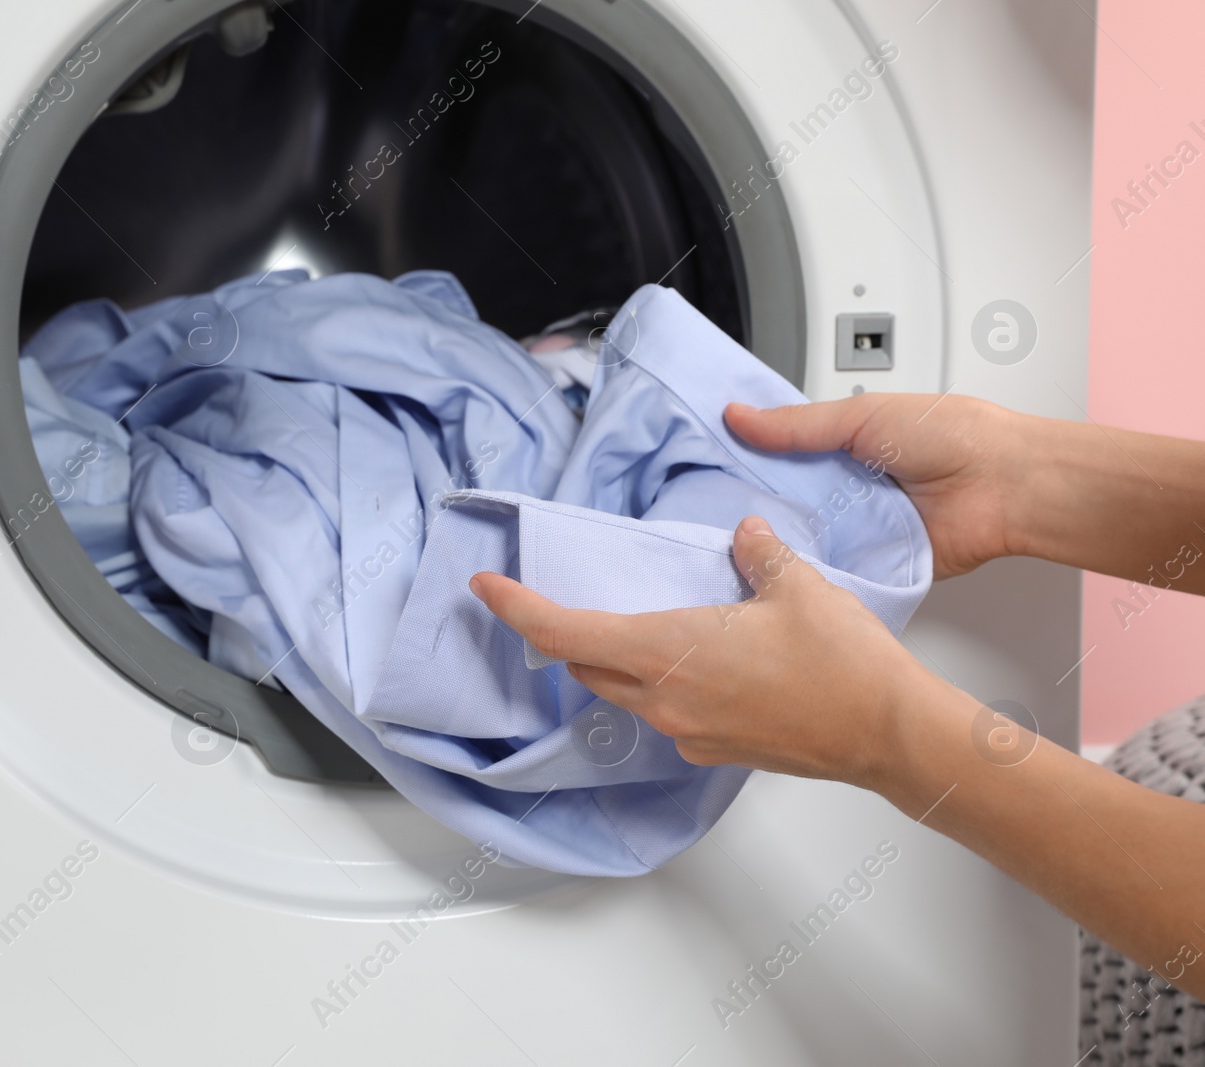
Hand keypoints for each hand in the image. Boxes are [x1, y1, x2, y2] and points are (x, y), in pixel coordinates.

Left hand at [470, 516, 939, 788]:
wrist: (888, 734)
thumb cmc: (844, 666)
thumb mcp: (797, 587)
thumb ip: (759, 554)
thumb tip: (746, 536)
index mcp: (667, 653)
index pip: (563, 632)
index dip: (516, 609)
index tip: (485, 587)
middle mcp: (665, 700)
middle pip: (584, 664)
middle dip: (557, 632)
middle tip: (540, 600)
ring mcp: (687, 731)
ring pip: (620, 690)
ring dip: (606, 657)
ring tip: (615, 623)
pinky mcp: (714, 747)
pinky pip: (662, 710)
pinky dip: (654, 680)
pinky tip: (686, 658)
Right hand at [724, 393, 1026, 578]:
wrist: (1006, 487)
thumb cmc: (953, 437)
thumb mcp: (863, 416)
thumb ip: (798, 425)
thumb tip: (739, 416)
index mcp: (845, 447)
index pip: (781, 455)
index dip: (745, 458)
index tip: (702, 462)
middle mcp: (848, 489)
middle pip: (785, 498)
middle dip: (753, 502)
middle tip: (706, 507)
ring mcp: (859, 528)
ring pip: (802, 536)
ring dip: (780, 536)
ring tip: (732, 539)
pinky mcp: (873, 564)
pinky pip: (830, 569)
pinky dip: (811, 569)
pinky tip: (779, 567)